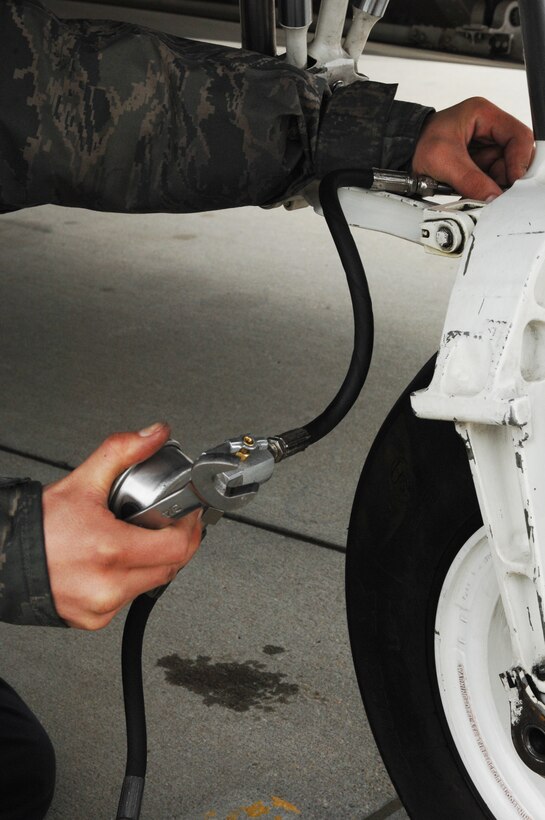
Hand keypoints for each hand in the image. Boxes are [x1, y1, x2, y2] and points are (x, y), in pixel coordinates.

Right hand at [42, 422, 202, 629]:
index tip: (188, 515)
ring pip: (151, 584)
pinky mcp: (94, 619)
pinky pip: (128, 598)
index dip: (190, 528)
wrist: (2, 557)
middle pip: (170, 567)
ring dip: (153, 562)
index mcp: (110, 550)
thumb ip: (122, 452)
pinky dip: (129, 579)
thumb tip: (154, 434)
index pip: (177, 547)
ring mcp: (101, 606)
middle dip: (175, 543)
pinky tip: (116, 562)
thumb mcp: (82, 481)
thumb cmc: (35, 527)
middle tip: (169, 524)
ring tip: (137, 539)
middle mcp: (107, 584)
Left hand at [411, 97, 534, 200]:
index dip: (520, 159)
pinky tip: (473, 194)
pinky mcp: (475, 166)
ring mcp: (482, 149)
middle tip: (496, 193)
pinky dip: (483, 191)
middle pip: (512, 157)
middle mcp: (486, 130)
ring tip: (477, 194)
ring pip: (501, 173)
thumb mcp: (444, 161)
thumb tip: (493, 197)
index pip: (518, 135)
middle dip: (505, 177)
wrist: (398, 155)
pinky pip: (488, 181)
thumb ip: (471, 180)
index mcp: (483, 114)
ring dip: (492, 187)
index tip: (514, 180)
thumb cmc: (415, 144)